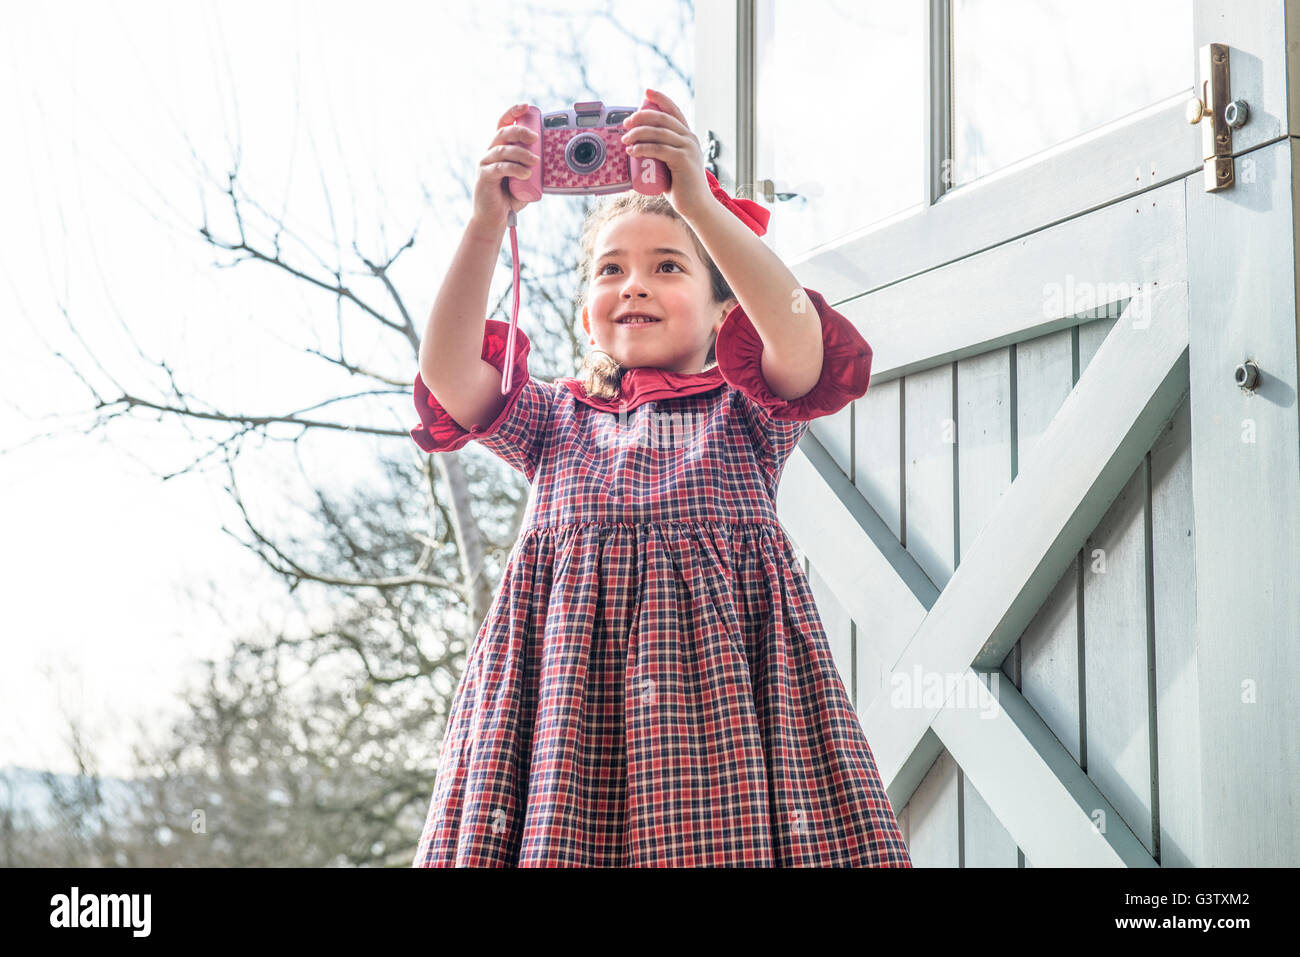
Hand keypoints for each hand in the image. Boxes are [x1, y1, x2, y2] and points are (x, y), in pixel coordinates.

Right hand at [471, 103, 540, 229]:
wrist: (495, 218)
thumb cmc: (510, 197)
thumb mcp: (526, 179)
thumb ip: (535, 168)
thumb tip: (555, 160)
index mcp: (500, 149)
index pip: (503, 124)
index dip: (513, 113)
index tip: (526, 107)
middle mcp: (490, 152)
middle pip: (503, 133)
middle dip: (520, 132)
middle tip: (536, 138)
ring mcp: (485, 163)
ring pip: (502, 150)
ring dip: (521, 153)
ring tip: (535, 161)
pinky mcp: (484, 176)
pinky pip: (500, 167)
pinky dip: (515, 169)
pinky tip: (526, 173)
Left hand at [620, 88, 712, 220]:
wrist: (696, 206)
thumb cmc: (680, 187)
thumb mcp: (669, 165)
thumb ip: (659, 155)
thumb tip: (634, 150)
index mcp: (687, 136)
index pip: (673, 111)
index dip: (660, 98)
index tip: (646, 92)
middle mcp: (689, 138)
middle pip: (662, 118)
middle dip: (641, 117)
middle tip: (625, 123)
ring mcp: (688, 148)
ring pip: (659, 133)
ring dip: (638, 133)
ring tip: (624, 140)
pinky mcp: (683, 161)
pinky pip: (659, 149)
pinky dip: (643, 148)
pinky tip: (631, 151)